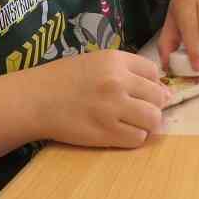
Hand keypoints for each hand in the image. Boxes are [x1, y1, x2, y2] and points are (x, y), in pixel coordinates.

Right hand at [30, 50, 169, 147]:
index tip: (144, 91)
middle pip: (157, 97)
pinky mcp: (105, 133)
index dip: (153, 83)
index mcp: (115, 60)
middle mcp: (117, 82)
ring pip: (153, 119)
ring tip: (133, 122)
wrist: (35, 99)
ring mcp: (112, 108)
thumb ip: (127, 71)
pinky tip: (120, 131)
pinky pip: (137, 138)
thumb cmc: (64, 78)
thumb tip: (163, 90)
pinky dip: (133, 137)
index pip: (153, 72)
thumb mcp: (96, 61)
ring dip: (147, 123)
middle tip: (140, 109)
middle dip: (154, 105)